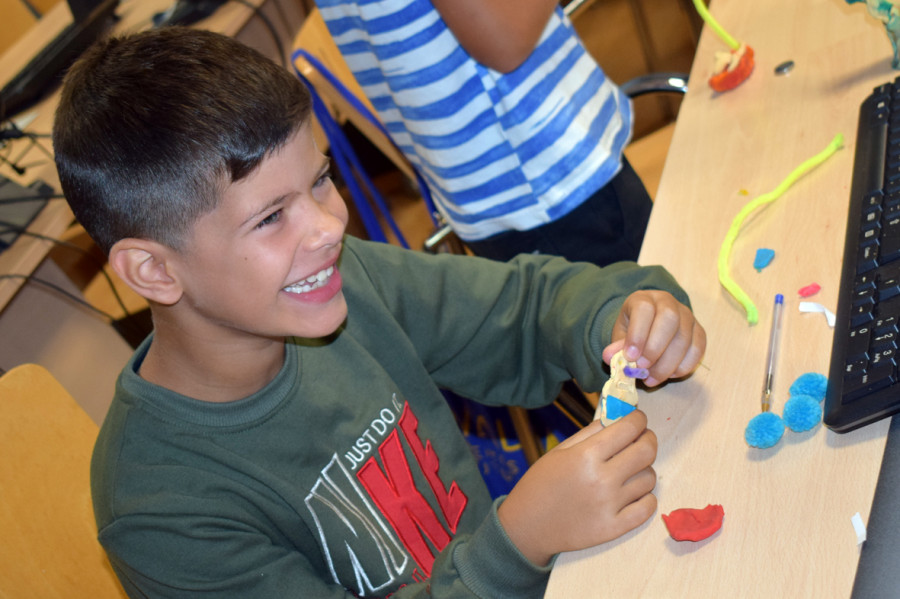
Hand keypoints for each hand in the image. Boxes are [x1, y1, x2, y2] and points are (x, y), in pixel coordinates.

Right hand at [497, 411, 656, 565]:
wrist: (528, 526)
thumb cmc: (541, 483)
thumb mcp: (559, 451)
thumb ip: (590, 432)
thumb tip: (618, 417)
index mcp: (586, 456)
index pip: (628, 429)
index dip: (638, 419)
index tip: (638, 419)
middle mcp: (602, 479)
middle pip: (646, 451)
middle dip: (648, 439)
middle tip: (642, 439)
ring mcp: (610, 505)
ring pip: (649, 478)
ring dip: (644, 469)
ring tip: (630, 470)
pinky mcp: (615, 528)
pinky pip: (648, 507)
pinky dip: (646, 497)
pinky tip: (633, 493)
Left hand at [602, 290, 705, 386]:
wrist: (649, 327)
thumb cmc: (633, 331)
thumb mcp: (620, 336)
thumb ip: (617, 346)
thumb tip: (608, 357)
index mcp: (643, 299)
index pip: (644, 309)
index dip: (638, 334)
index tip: (630, 357)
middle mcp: (668, 302)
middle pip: (669, 319)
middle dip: (655, 349)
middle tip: (642, 369)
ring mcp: (687, 316)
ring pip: (684, 338)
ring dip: (667, 364)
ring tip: (652, 378)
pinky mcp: (699, 332)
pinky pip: (697, 350)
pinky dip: (683, 367)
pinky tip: (669, 375)